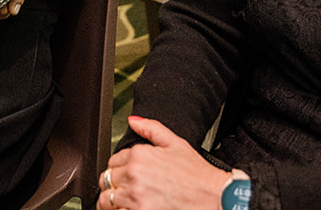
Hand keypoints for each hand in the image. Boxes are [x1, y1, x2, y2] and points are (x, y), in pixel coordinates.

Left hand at [98, 116, 232, 209]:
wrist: (213, 197)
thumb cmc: (197, 174)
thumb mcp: (176, 143)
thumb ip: (150, 128)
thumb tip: (133, 120)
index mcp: (140, 154)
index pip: (112, 160)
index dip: (119, 167)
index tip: (127, 173)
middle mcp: (134, 175)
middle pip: (106, 179)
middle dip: (114, 183)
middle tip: (127, 188)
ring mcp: (135, 197)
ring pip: (106, 199)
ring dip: (112, 200)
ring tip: (124, 201)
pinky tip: (130, 208)